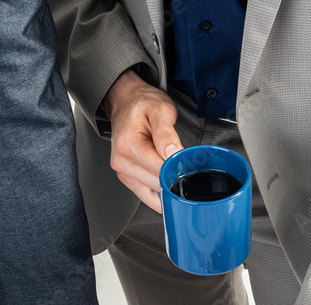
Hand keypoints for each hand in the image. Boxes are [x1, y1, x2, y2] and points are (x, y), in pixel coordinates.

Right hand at [103, 68, 182, 212]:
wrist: (126, 102)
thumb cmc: (143, 105)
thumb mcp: (160, 109)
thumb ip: (166, 132)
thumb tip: (172, 153)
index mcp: (128, 145)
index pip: (160, 170)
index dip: (178, 168)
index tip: (188, 161)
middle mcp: (122, 162)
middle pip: (157, 183)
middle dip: (174, 176)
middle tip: (183, 161)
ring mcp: (123, 172)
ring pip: (153, 192)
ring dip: (167, 184)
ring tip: (172, 166)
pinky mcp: (126, 178)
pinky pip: (146, 196)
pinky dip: (159, 192)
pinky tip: (166, 182)